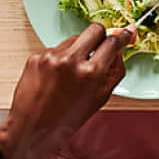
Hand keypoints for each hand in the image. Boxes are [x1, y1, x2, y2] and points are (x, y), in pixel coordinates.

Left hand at [0, 24, 131, 158]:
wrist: (32, 128)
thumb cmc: (65, 120)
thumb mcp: (99, 99)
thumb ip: (113, 72)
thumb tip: (119, 51)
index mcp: (91, 73)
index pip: (112, 42)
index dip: (121, 36)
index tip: (125, 32)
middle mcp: (72, 61)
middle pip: (95, 29)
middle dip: (100, 35)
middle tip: (98, 45)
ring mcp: (52, 56)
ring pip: (74, 39)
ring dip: (77, 49)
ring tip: (70, 72)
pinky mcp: (37, 56)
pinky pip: (55, 48)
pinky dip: (59, 58)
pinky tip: (55, 76)